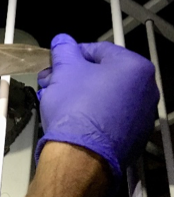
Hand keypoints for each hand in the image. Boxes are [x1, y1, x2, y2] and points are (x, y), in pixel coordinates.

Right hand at [36, 34, 158, 184]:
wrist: (80, 156)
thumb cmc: (75, 107)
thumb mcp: (65, 70)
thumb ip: (64, 49)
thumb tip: (62, 40)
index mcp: (134, 67)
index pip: (98, 50)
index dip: (71, 54)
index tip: (57, 62)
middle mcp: (145, 90)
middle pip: (100, 74)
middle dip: (71, 75)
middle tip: (51, 80)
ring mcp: (140, 115)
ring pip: (102, 94)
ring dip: (77, 92)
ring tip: (54, 97)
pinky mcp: (132, 135)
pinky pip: (108, 114)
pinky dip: (90, 110)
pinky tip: (69, 114)